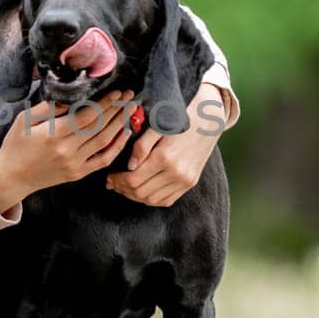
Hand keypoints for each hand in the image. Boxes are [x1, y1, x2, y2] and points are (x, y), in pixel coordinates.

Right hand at [0, 89, 135, 198]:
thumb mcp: (25, 120)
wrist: (12, 178)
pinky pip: (103, 160)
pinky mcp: (78, 173)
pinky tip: (124, 133)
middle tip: (129, 96)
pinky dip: (116, 146)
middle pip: (98, 126)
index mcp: (52, 135)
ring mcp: (74, 164)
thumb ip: (49, 107)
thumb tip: (72, 95)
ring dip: (119, 123)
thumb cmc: (16, 146)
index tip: (116, 92)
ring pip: (104, 141)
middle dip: (116, 109)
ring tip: (130, 109)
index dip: (104, 103)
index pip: (86, 116)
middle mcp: (66, 150)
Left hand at [106, 83, 223, 207]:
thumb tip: (129, 166)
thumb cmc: (180, 117)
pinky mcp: (190, 182)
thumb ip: (142, 145)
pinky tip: (142, 190)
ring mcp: (185, 180)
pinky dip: (151, 199)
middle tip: (113, 183)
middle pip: (141, 192)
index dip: (117, 181)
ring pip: (152, 200)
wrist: (209, 119)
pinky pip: (167, 200)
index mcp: (165, 157)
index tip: (109, 177)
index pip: (133, 179)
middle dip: (123, 190)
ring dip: (135, 196)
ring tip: (125, 187)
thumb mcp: (157, 124)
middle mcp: (177, 172)